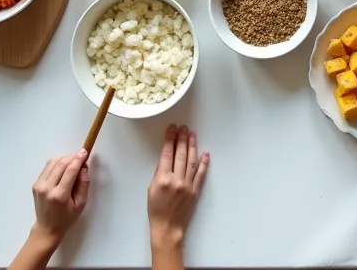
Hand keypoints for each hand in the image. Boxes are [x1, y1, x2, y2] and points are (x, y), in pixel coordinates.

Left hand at [30, 149, 89, 242]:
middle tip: (81, 156)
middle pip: (60, 164)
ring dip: (64, 159)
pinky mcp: (35, 184)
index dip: (78, 159)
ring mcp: (39, 185)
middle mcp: (47, 188)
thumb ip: (84, 184)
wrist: (47, 228)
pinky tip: (63, 168)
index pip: (70, 171)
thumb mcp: (81, 204)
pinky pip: (47, 167)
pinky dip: (57, 164)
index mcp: (59, 195)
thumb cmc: (67, 218)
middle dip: (72, 157)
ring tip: (73, 162)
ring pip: (52, 162)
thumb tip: (84, 167)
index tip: (85, 152)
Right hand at [148, 125, 208, 248]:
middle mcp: (176, 180)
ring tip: (192, 134)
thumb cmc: (156, 209)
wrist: (167, 227)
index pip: (167, 154)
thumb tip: (166, 158)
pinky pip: (201, 174)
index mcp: (163, 178)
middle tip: (183, 128)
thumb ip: (158, 172)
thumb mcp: (151, 188)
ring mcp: (188, 185)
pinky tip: (205, 153)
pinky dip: (204, 163)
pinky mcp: (195, 190)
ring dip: (192, 146)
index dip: (169, 139)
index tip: (172, 129)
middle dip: (181, 139)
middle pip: (180, 154)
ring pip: (192, 161)